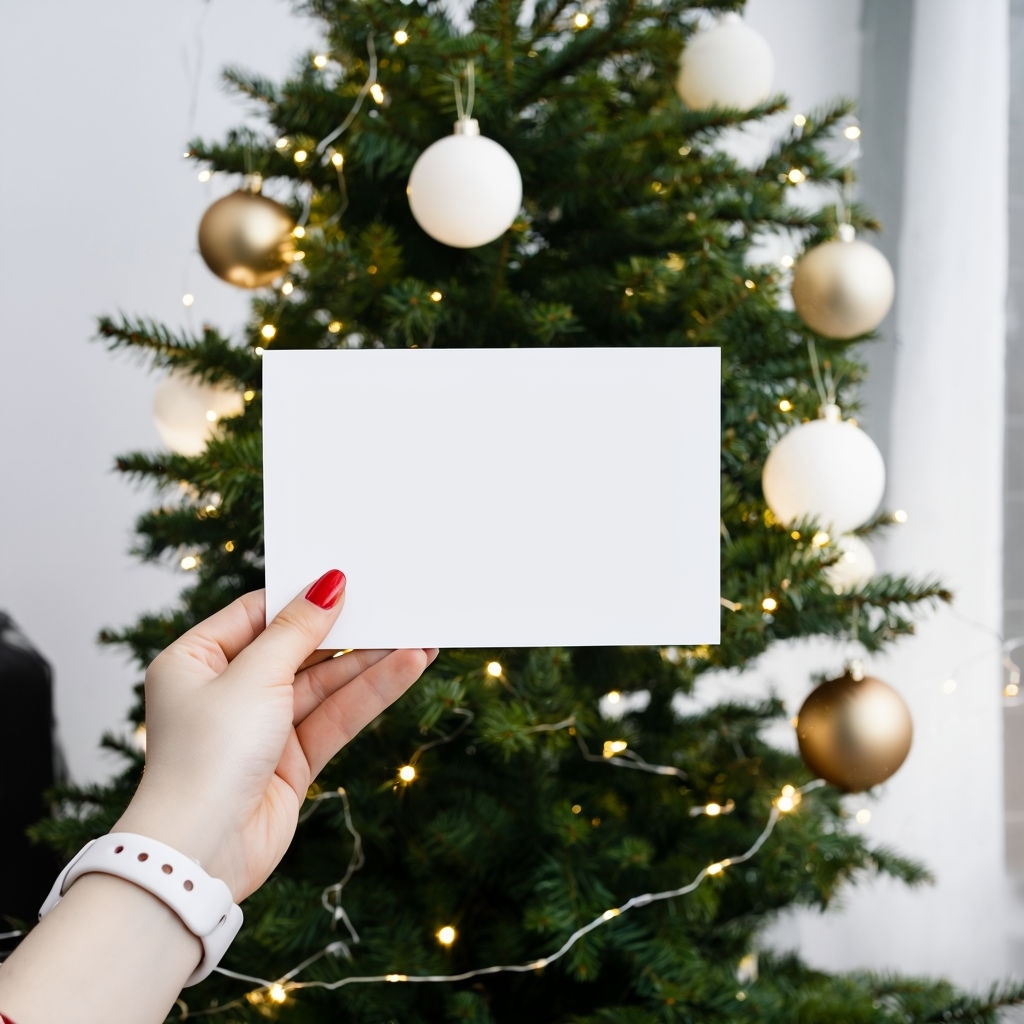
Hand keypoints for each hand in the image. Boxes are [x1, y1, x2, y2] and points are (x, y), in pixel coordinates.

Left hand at [114, 570, 435, 901]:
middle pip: (298, 648)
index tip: (348, 578)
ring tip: (420, 637)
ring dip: (370, 662)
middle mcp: (228, 691)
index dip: (303, 598)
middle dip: (347, 631)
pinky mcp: (292, 759)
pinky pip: (336, 716)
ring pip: (325, 684)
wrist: (201, 853)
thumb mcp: (253, 677)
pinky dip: (371, 693)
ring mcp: (262, 726)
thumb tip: (327, 585)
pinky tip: (407, 668)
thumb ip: (297, 631)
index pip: (257, 614)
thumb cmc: (207, 758)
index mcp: (196, 660)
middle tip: (394, 605)